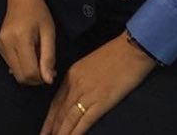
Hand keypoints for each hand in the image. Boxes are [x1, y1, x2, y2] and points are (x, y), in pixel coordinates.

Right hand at [0, 0, 55, 85]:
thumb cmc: (39, 13)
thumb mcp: (49, 33)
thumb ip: (49, 57)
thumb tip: (49, 81)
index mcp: (20, 38)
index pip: (29, 72)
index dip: (41, 78)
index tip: (51, 72)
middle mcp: (7, 43)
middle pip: (21, 76)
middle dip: (35, 79)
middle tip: (46, 68)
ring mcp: (1, 45)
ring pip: (15, 73)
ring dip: (29, 73)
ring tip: (38, 58)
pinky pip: (11, 65)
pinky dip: (21, 67)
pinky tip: (29, 55)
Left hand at [40, 33, 155, 134]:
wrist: (131, 49)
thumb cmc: (115, 55)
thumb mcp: (90, 64)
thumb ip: (81, 79)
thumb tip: (77, 95)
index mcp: (72, 75)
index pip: (57, 101)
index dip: (50, 119)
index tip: (45, 130)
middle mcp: (76, 85)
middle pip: (60, 112)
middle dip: (51, 129)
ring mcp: (88, 93)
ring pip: (69, 118)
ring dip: (61, 133)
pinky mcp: (101, 101)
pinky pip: (85, 121)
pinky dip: (76, 133)